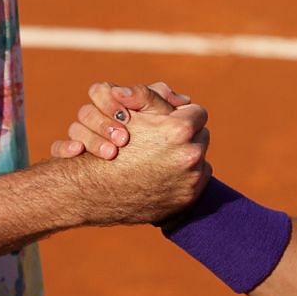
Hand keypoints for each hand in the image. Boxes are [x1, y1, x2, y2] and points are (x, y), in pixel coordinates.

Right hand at [64, 88, 210, 223]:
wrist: (95, 190)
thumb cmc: (108, 144)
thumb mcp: (129, 111)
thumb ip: (155, 95)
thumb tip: (183, 99)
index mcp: (180, 129)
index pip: (197, 112)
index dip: (182, 114)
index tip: (173, 119)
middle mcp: (191, 155)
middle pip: (201, 135)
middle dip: (186, 136)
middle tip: (167, 138)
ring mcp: (191, 179)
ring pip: (200, 159)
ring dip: (186, 155)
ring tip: (165, 156)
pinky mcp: (187, 199)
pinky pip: (197, 181)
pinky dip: (184, 177)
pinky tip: (165, 173)